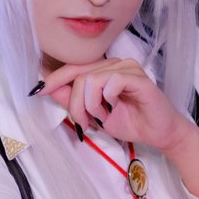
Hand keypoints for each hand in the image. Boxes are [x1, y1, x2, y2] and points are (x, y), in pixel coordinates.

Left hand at [38, 58, 198, 197]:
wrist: (160, 134)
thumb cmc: (132, 122)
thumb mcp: (95, 115)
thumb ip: (74, 101)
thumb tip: (49, 90)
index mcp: (104, 70)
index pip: (73, 68)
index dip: (54, 78)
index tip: (38, 91)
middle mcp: (115, 64)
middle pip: (79, 74)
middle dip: (74, 102)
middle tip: (82, 122)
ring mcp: (127, 68)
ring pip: (92, 79)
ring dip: (89, 104)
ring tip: (99, 118)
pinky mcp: (138, 78)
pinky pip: (111, 81)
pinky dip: (105, 98)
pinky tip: (112, 109)